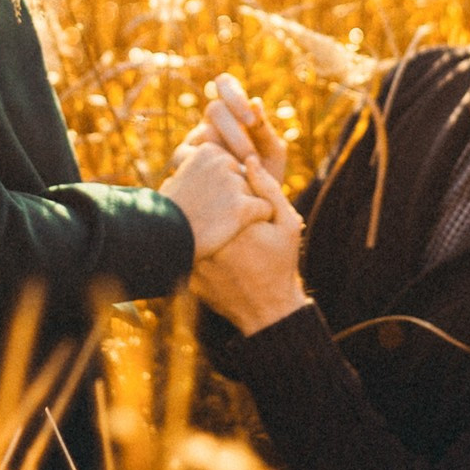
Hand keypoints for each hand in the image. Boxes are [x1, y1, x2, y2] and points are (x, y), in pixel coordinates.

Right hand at [159, 140, 273, 259]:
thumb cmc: (173, 213)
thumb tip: (238, 162)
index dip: (224, 188)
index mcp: (209, 150)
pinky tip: (236, 229)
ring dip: (245, 211)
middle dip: (238, 198)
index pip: (235, 167)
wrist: (164, 240)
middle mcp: (223, 161)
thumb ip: (208, 167)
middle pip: (248, 180)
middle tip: (212, 213)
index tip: (204, 200)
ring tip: (219, 222)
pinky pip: (266, 209)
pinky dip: (257, 221)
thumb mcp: (184, 178)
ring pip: (258, 195)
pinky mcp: (242, 206)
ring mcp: (233, 184)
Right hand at [168, 74, 287, 182]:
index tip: (250, 121)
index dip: (234, 95)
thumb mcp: (271, 156)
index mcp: (232, 114)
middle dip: (235, 134)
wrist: (250, 218)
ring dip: (227, 156)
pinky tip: (226, 188)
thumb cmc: (264, 181)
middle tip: (250, 158)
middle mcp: (209, 124)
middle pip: (214, 109)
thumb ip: (265, 132)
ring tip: (244, 179)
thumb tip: (256, 101)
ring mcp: (193, 144)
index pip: (224, 84)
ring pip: (203, 136)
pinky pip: (189, 159)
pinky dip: (211, 173)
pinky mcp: (183, 165)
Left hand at [191, 157, 307, 336]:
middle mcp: (214, 240)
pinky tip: (202, 235)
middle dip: (209, 196)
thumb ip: (270, 190)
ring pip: (188, 221)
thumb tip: (249, 160)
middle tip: (221, 198)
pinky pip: (182, 243)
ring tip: (210, 216)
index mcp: (239, 223)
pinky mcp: (188, 271)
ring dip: (195, 213)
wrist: (266, 310)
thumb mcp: (287, 224)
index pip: (221, 185)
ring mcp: (198, 258)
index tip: (235, 184)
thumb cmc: (280, 264)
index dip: (228, 181)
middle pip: (201, 201)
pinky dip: (188, 235)